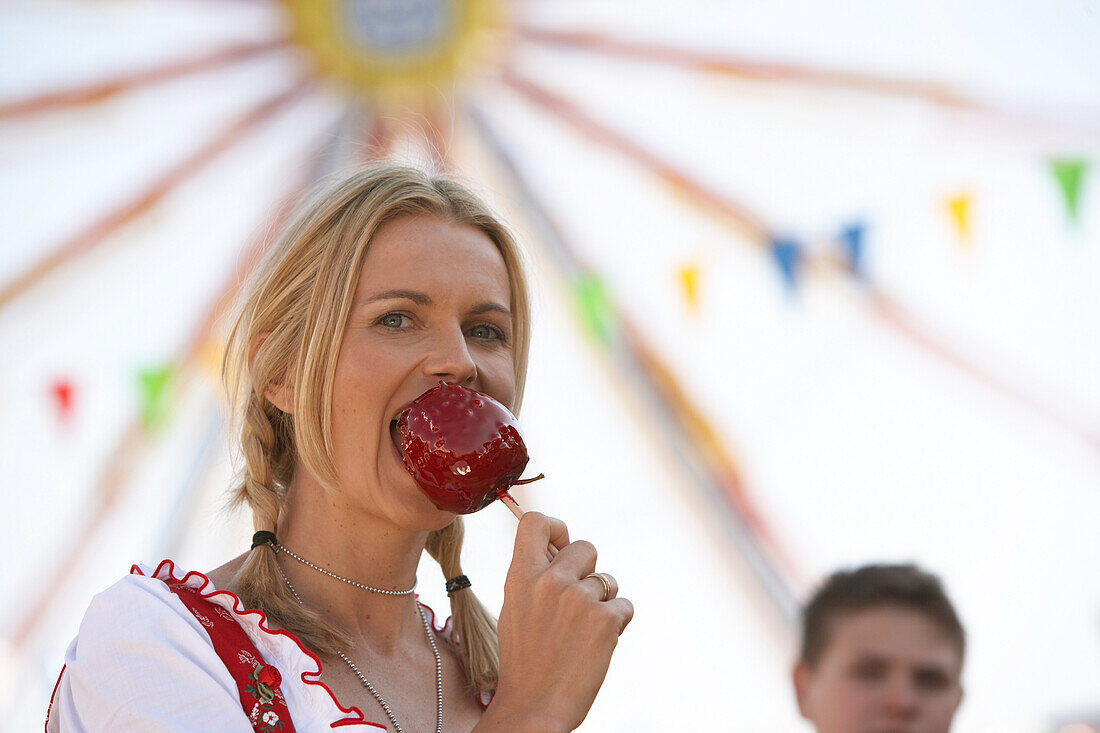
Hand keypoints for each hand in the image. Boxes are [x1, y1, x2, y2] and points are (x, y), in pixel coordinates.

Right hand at [483, 512, 633, 731]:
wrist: (535, 706)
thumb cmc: (525, 660)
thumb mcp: (515, 607)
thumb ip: (534, 576)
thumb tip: (558, 549)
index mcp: (521, 576)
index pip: (536, 522)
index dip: (555, 528)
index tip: (559, 546)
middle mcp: (550, 581)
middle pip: (585, 547)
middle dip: (587, 571)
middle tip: (576, 604)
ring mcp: (579, 599)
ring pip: (608, 579)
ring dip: (603, 600)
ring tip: (582, 632)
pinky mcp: (605, 619)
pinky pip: (624, 606)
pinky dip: (617, 623)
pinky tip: (597, 645)